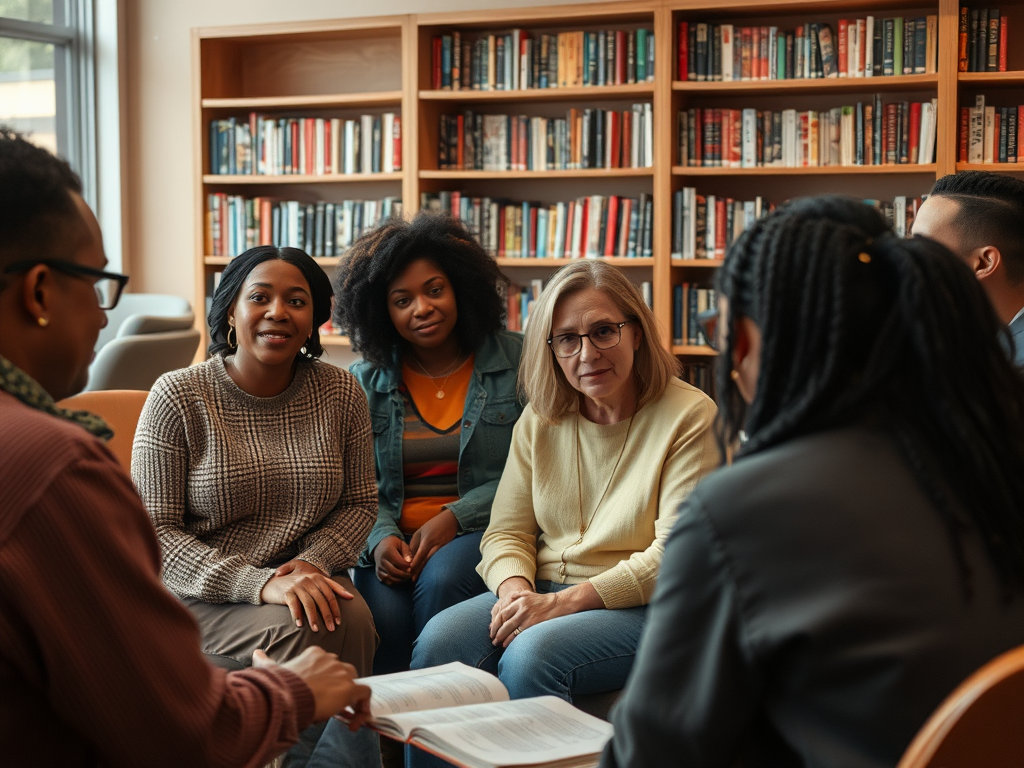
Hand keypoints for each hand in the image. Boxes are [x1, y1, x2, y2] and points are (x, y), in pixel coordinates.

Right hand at [254, 647, 371, 726]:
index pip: (328, 665)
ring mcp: (341, 673)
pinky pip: (365, 695)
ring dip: (351, 700)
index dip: (327, 681)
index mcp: (315, 654)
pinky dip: (363, 708)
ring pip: (355, 683)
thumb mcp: (273, 670)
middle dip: (340, 688)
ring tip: (345, 717)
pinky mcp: (349, 688)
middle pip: (343, 672)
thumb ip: (267, 662)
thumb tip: (256, 654)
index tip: (320, 696)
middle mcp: (331, 660)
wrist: (287, 696)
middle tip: (332, 706)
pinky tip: (354, 722)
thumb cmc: (279, 685)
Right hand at [260, 559, 352, 631]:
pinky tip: (300, 625)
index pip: (331, 594)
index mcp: (318, 578)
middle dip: (327, 616)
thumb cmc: (297, 585)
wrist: (273, 582)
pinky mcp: (287, 592)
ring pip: (309, 604)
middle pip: (321, 600)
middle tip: (331, 628)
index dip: (335, 608)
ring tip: (317, 630)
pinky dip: (297, 615)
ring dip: (313, 618)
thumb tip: (351, 596)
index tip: (339, 621)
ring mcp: (297, 585)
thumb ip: (330, 588)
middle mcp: (309, 580)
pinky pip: (294, 605)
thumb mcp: (313, 582)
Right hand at [373, 536, 411, 584]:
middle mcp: (381, 560)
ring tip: (407, 577)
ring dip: (400, 579)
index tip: (414, 567)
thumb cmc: (394, 544)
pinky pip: (386, 581)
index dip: (407, 566)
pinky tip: (400, 578)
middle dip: (405, 575)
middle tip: (412, 574)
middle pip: (394, 572)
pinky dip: (394, 582)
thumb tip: (410, 562)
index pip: (399, 562)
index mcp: (388, 551)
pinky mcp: (378, 573)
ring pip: (390, 578)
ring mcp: (379, 567)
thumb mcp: (402, 544)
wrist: (380, 546)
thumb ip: (407, 552)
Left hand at [408, 510, 457, 579]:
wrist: (451, 520)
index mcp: (427, 540)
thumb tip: (409, 556)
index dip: (415, 564)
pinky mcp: (445, 550)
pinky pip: (437, 559)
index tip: (409, 572)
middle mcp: (435, 545)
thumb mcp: (420, 531)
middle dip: (419, 570)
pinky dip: (431, 566)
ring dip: (425, 570)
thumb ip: (414, 543)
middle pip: (426, 561)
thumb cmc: (433, 524)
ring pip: (432, 561)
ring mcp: (441, 548)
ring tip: (418, 578)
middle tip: (412, 579)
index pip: (420, 555)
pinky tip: (428, 571)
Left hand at [490, 591, 566, 647]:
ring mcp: (526, 616)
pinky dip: (510, 640)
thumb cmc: (542, 601)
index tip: (491, 629)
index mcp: (519, 600)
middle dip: (495, 631)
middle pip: (503, 621)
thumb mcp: (528, 594)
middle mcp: (521, 607)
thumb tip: (507, 599)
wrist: (557, 604)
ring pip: (509, 628)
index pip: (502, 612)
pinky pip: (517, 634)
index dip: (495, 622)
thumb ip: (517, 595)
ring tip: (496, 643)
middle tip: (492, 638)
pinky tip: (506, 644)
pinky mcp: (532, 624)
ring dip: (501, 637)